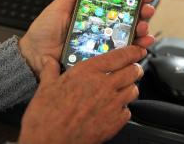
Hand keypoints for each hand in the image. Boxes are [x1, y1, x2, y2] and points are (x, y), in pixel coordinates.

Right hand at [18, 46, 145, 143]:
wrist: (49, 142)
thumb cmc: (46, 116)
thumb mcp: (45, 87)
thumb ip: (50, 70)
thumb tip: (48, 61)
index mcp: (88, 72)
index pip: (120, 56)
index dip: (133, 51)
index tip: (138, 49)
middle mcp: (104, 86)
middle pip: (133, 71)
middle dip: (135, 68)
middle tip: (131, 68)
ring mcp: (111, 105)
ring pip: (133, 90)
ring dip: (130, 87)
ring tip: (122, 88)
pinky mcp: (114, 123)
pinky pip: (128, 111)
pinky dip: (124, 108)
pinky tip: (114, 108)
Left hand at [19, 0, 155, 75]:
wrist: (35, 55)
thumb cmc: (44, 32)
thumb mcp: (59, 7)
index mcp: (92, 13)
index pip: (117, 3)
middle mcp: (100, 27)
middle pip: (127, 18)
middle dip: (142, 12)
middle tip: (146, 10)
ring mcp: (102, 42)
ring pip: (129, 35)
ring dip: (142, 29)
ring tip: (143, 27)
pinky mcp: (101, 58)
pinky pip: (121, 54)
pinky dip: (135, 49)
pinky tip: (141, 45)